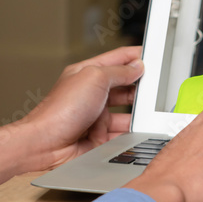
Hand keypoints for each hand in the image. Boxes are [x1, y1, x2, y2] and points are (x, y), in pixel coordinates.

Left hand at [0, 46, 143, 190]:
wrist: (45, 145)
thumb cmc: (59, 111)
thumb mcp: (94, 78)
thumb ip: (118, 72)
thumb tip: (136, 67)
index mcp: (88, 74)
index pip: (117, 60)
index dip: (135, 56)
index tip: (153, 55)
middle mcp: (92, 94)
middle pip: (124, 87)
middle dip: (140, 87)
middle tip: (157, 87)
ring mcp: (96, 117)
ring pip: (126, 112)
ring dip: (137, 113)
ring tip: (150, 112)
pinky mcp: (99, 138)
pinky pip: (122, 134)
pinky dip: (132, 133)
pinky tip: (140, 130)